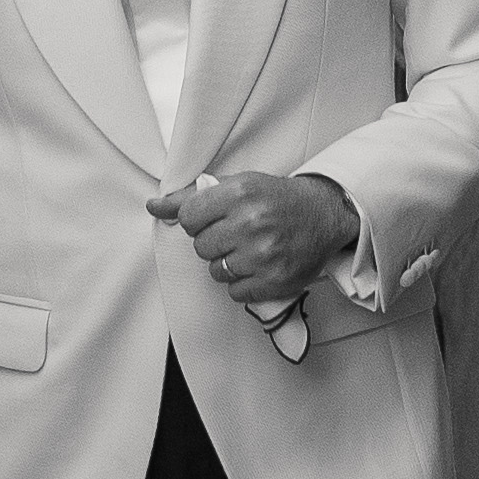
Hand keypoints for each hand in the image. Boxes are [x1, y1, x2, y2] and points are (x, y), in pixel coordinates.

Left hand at [155, 165, 354, 329]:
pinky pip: (236, 292)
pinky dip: (244, 283)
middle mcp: (251, 222)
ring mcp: (263, 254)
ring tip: (250, 249)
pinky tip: (258, 266)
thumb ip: (192, 198)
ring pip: (217, 271)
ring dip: (229, 264)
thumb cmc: (277, 199)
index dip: (197, 222)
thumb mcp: (237, 185)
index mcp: (239, 193)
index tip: (214, 219)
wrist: (324, 213)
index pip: (188, 218)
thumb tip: (154, 207)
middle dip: (214, 243)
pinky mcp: (275, 280)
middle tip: (237, 234)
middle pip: (201, 247)